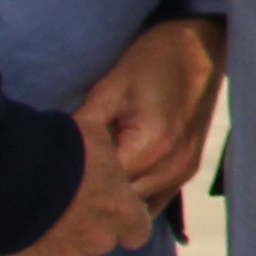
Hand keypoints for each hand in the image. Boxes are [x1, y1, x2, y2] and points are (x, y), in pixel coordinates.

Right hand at [0, 113, 156, 255]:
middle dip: (88, 233)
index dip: (123, 223)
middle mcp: (99, 239)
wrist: (13, 168)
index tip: (109, 213)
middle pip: (101, 245)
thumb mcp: (95, 137)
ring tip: (42, 236)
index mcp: (121, 209)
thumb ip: (106, 157)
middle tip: (66, 214)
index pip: (138, 231)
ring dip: (61, 255)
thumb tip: (106, 155)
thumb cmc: (58, 145)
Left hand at [74, 19, 224, 212]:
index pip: (102, 189)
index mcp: (150, 147)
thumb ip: (84, 127)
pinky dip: (134, 196)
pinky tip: (116, 180)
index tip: (56, 178)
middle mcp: (171, 168)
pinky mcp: (188, 170)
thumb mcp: (109, 88)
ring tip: (91, 183)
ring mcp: (183, 172)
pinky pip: (156, 199)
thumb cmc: (152, 60)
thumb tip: (55, 157)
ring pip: (139, 208)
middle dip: (94, 197)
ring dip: (115, 200)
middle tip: (65, 184)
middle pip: (121, 205)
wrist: (200, 46)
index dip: (76, 186)